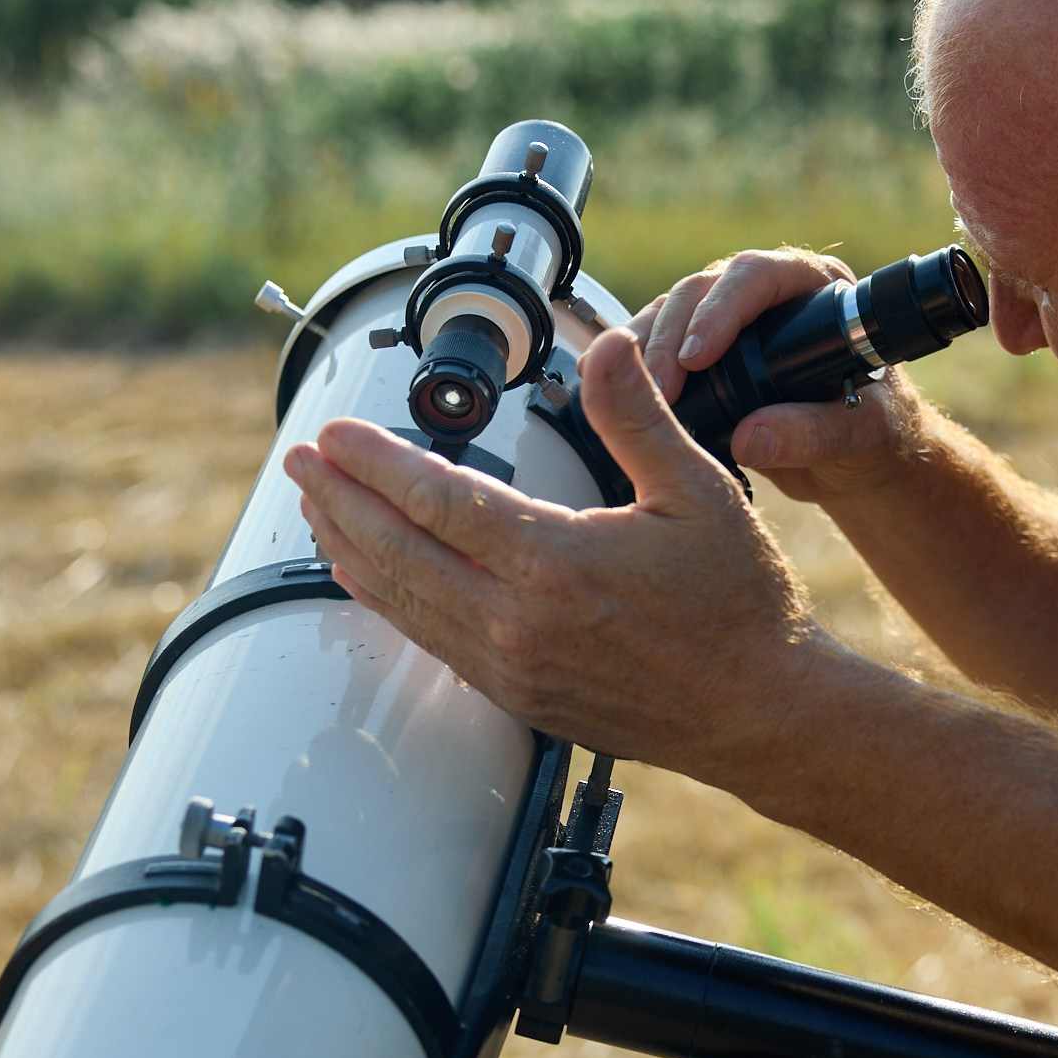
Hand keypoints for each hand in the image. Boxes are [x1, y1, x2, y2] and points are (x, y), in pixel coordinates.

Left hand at [282, 325, 833, 785]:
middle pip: (399, 552)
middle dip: (339, 501)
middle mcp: (520, 622)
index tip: (336, 434)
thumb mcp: (699, 490)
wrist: (758, 710)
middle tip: (299, 461)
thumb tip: (606, 347)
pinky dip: (387, 601)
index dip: (375, 463)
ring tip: (315, 508)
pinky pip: (429, 640)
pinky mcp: (516, 697)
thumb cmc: (737, 605)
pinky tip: (366, 578)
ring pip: (404, 600)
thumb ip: (637, 417)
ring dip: (350, 550)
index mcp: (557, 563)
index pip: (438, 501)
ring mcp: (512, 666)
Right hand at [635, 246, 927, 503]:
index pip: (759, 276)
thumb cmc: (874, 432)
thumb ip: (814, 434)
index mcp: (816, 290)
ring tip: (631, 395)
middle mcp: (767, 296)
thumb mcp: (860, 435)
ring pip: (670, 312)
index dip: (722, 310)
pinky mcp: (700, 351)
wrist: (857, 458)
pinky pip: (656, 343)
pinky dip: (631, 365)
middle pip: (702, 290)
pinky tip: (609, 390)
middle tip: (661, 389)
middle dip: (672, 337)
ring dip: (642, 350)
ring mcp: (729, 320)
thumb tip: (751, 438)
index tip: (698, 357)